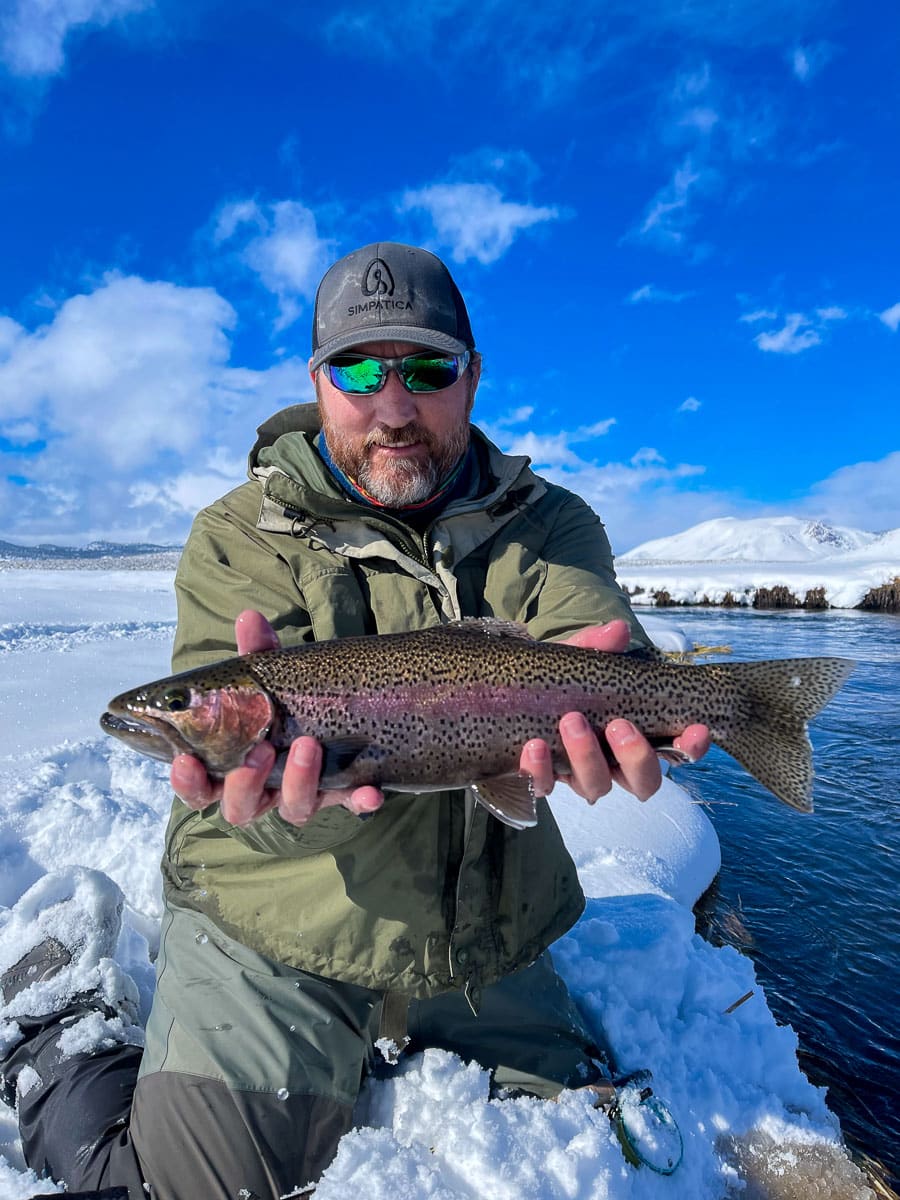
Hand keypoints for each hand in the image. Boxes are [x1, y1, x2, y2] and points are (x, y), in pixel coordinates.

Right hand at [170, 610, 384, 826]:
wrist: (332, 710)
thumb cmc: (281, 700)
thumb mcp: (269, 675)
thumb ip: (258, 652)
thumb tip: (249, 618)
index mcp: (230, 767)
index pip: (198, 788)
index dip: (188, 781)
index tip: (187, 760)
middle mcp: (261, 790)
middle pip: (241, 807)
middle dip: (247, 782)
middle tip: (262, 749)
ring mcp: (300, 795)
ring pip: (293, 808)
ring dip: (299, 781)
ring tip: (310, 745)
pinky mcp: (340, 794)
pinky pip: (349, 805)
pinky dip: (358, 800)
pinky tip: (369, 791)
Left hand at [518, 620, 710, 803]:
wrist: (509, 695)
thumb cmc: (560, 682)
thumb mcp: (577, 660)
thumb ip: (596, 647)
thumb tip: (618, 630)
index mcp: (635, 736)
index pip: (676, 751)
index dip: (691, 747)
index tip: (698, 729)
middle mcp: (614, 765)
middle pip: (643, 782)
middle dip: (636, 757)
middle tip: (619, 725)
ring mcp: (578, 776)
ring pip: (596, 787)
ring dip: (587, 757)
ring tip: (571, 722)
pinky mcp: (542, 780)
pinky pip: (543, 787)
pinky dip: (539, 770)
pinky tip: (534, 746)